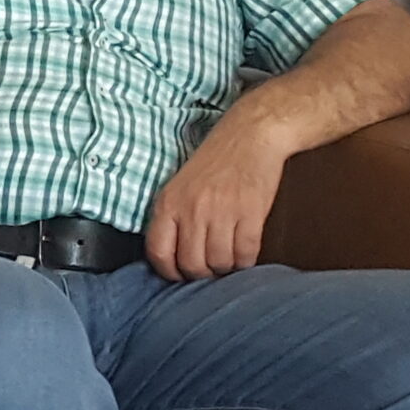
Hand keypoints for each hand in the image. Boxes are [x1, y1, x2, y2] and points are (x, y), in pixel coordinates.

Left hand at [144, 121, 288, 281]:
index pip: (158, 252)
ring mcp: (222, 212)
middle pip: (192, 265)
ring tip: (228, 257)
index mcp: (168, 203)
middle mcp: (192, 209)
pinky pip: (246, 254)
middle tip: (210, 266)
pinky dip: (246, 260)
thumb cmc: (215, 162)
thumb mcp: (179, 186)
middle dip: (202, 273)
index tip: (180, 274)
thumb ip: (172, 219)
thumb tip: (172, 259)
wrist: (250, 136)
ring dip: (226, 267)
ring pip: (220, 263)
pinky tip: (245, 252)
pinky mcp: (250, 213)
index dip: (170, 272)